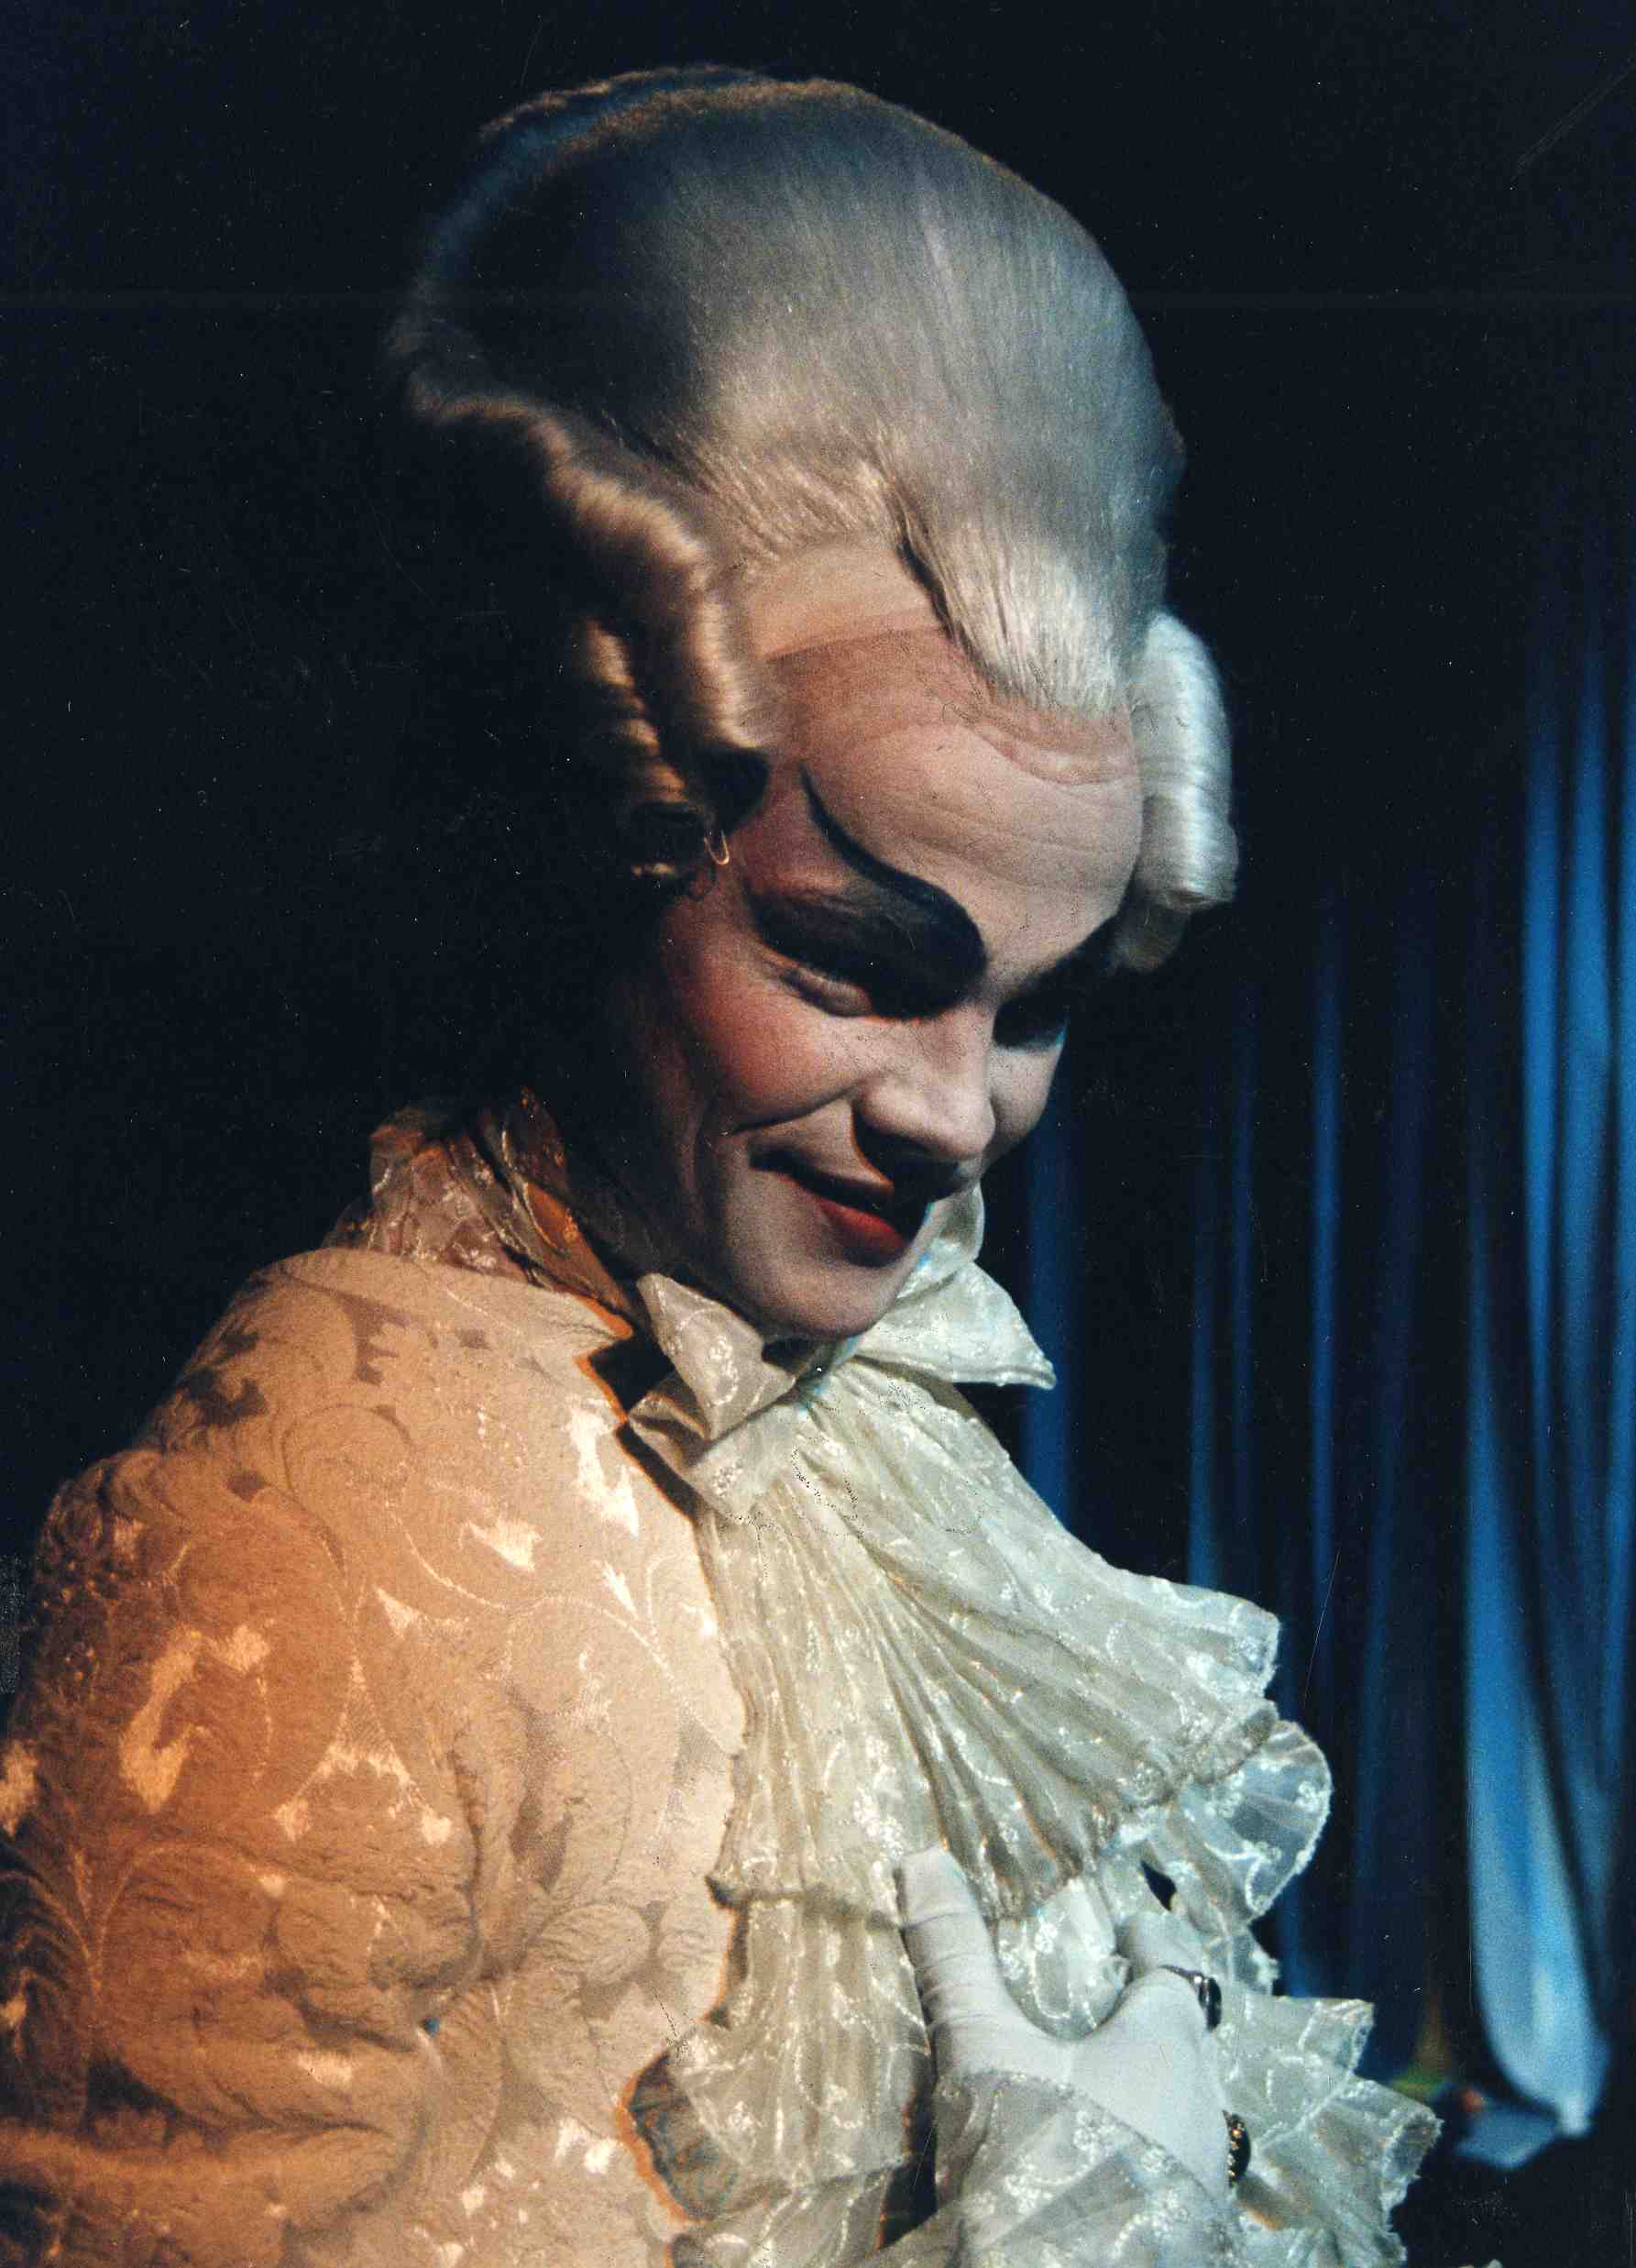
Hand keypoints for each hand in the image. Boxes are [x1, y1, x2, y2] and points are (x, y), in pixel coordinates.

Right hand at [899, 1846, 1229, 2200]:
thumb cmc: (1035, 2152)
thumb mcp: (982, 2047)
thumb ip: (957, 1958)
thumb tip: (923, 1858)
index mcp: (1167, 2042)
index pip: (1180, 1967)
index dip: (1155, 1939)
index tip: (1133, 1924)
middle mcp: (1203, 2102)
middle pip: (1188, 2037)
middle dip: (1153, 2014)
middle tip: (1107, 1998)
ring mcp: (1204, 2173)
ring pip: (1188, 2104)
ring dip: (1152, 2083)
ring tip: (1100, 2077)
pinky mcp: (1192, 2230)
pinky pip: (1178, 2160)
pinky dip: (1147, 2140)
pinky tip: (1103, 2153)